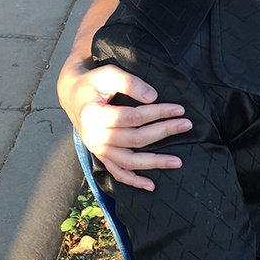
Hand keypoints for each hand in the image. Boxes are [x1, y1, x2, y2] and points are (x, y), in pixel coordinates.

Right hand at [57, 60, 190, 189]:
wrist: (73, 96)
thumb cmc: (93, 83)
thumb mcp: (108, 74)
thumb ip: (130, 82)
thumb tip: (153, 97)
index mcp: (94, 115)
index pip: (132, 117)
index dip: (157, 113)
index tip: (179, 109)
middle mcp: (94, 136)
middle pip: (135, 138)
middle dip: (164, 131)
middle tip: (186, 125)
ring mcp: (97, 149)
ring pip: (129, 160)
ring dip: (154, 162)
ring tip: (178, 161)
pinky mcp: (101, 155)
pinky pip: (117, 173)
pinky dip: (133, 181)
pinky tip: (151, 186)